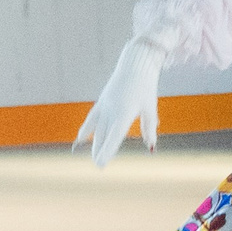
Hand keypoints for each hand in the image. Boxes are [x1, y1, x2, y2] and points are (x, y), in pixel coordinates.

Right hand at [74, 40, 165, 168]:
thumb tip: (151, 146)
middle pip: (103, 134)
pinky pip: (92, 118)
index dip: (108, 150)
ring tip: (94, 157)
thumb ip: (149, 127)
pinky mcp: (102, 100)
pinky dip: (87, 129)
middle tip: (98, 165)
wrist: (134, 64)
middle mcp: (112, 109)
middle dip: (100, 150)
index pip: (114, 136)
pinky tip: (80, 138)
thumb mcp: (150, 107)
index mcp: (125, 112)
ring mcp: (105, 104)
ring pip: (96, 128)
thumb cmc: (145, 86)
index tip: (101, 163)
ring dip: (95, 143)